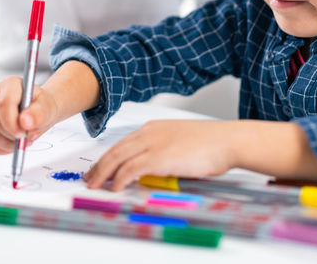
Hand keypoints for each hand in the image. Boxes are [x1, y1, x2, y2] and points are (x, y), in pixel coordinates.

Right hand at [0, 76, 61, 153]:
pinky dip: (3, 148)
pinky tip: (14, 143)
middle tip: (27, 138)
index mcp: (10, 84)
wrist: (40, 110)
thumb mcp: (47, 107)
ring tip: (23, 140)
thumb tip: (25, 121)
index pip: (3, 103)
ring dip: (8, 143)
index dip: (12, 122)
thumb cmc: (42, 106)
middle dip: (12, 135)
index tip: (23, 133)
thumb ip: (39, 113)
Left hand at [84, 120, 237, 190]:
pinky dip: (119, 179)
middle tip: (89, 178)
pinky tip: (116, 187)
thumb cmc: (211, 144)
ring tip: (95, 186)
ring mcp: (152, 144)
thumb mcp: (181, 143)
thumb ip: (163, 152)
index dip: (109, 157)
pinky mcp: (158, 157)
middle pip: (115, 150)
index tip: (100, 168)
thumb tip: (152, 171)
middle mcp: (149, 133)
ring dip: (103, 173)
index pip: (123, 143)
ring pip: (117, 158)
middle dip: (99, 166)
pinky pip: (130, 169)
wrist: (227, 140)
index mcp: (154, 128)